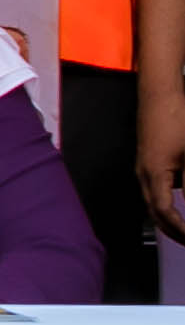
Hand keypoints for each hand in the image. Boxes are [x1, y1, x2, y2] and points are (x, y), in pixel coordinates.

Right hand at [142, 74, 184, 241]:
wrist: (160, 94)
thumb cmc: (174, 117)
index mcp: (153, 174)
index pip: (165, 214)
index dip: (181, 230)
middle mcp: (144, 173)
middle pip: (154, 213)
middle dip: (172, 231)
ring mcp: (144, 166)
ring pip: (154, 202)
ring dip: (169, 218)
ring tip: (184, 227)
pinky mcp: (149, 159)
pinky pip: (156, 189)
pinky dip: (168, 202)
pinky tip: (181, 201)